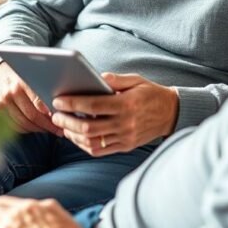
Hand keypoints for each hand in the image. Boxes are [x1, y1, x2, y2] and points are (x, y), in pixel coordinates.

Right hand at [0, 62, 62, 136]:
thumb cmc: (21, 75)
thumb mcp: (32, 75)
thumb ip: (44, 87)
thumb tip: (59, 104)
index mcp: (22, 81)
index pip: (38, 101)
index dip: (50, 114)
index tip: (60, 120)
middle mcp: (11, 91)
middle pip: (32, 115)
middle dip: (48, 125)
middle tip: (59, 130)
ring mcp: (3, 102)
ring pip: (24, 123)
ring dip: (39, 129)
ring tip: (50, 130)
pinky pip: (15, 125)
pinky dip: (28, 129)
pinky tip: (36, 127)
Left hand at [51, 72, 178, 156]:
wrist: (171, 113)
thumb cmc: (150, 93)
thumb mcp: (136, 80)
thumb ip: (115, 80)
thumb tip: (95, 77)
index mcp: (127, 104)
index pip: (93, 106)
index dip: (72, 104)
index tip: (58, 100)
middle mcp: (125, 123)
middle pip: (88, 127)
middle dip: (67, 121)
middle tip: (55, 114)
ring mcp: (125, 137)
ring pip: (92, 142)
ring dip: (73, 135)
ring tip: (63, 126)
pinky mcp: (126, 146)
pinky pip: (100, 150)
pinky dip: (84, 145)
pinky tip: (76, 136)